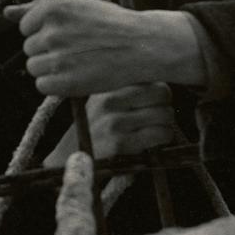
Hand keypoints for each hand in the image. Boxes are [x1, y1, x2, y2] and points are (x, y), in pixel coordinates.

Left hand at [4, 0, 204, 95]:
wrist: (141, 45)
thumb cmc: (109, 22)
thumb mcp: (76, 3)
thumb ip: (38, 7)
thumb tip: (7, 12)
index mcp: (53, 10)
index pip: (25, 27)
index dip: (43, 32)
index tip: (63, 35)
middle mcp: (52, 33)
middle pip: (29, 49)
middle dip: (47, 51)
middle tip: (74, 49)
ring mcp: (58, 59)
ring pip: (34, 68)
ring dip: (50, 69)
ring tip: (76, 62)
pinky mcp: (65, 82)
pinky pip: (42, 86)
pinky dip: (56, 85)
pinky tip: (75, 76)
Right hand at [43, 82, 174, 165]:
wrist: (70, 155)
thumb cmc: (92, 125)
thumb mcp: (102, 98)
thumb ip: (126, 87)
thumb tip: (162, 82)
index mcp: (107, 85)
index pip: (150, 78)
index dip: (159, 93)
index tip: (153, 103)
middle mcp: (110, 100)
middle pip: (162, 93)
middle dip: (164, 107)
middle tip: (156, 118)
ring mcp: (115, 122)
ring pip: (165, 115)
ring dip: (164, 125)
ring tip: (152, 130)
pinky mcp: (120, 143)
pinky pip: (160, 135)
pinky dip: (162, 140)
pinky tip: (150, 142)